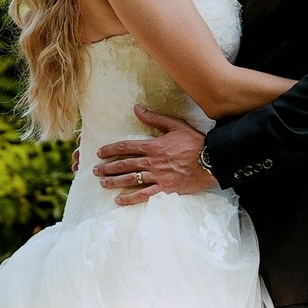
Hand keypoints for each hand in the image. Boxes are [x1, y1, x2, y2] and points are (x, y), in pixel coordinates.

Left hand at [93, 108, 214, 204]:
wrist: (211, 160)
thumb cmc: (195, 142)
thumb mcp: (175, 125)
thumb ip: (154, 118)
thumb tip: (137, 108)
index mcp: (153, 146)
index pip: (126, 147)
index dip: (110, 150)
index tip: (99, 153)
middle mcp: (152, 162)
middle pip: (124, 165)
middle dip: (107, 167)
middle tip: (95, 170)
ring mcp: (157, 176)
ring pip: (130, 179)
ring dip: (114, 182)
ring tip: (102, 183)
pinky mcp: (164, 189)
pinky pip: (143, 195)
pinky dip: (130, 198)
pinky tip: (119, 200)